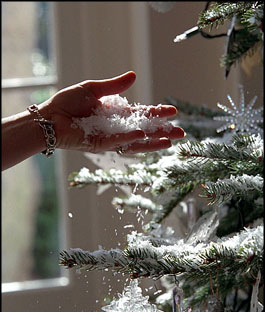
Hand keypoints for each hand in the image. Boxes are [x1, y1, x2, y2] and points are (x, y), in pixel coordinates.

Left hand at [39, 71, 184, 153]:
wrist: (49, 116)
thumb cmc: (68, 103)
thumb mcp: (93, 89)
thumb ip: (114, 86)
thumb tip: (134, 76)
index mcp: (115, 114)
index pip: (141, 115)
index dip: (157, 113)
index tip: (173, 112)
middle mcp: (115, 128)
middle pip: (144, 131)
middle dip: (162, 132)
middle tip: (181, 132)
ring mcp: (108, 138)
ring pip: (135, 142)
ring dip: (153, 142)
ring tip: (170, 141)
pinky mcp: (98, 145)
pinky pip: (117, 142)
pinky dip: (130, 138)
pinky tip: (143, 134)